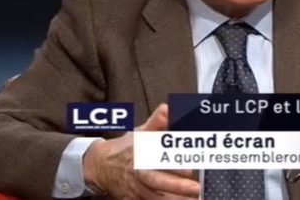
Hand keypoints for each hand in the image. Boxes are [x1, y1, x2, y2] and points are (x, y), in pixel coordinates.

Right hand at [83, 104, 199, 198]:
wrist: (102, 166)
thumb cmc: (126, 148)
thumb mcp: (141, 133)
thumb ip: (157, 121)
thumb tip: (168, 109)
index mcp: (142, 156)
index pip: (158, 161)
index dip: (174, 165)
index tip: (190, 168)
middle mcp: (140, 176)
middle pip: (159, 183)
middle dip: (178, 186)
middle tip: (197, 188)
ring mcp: (138, 191)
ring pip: (158, 199)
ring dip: (177, 199)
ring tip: (197, 198)